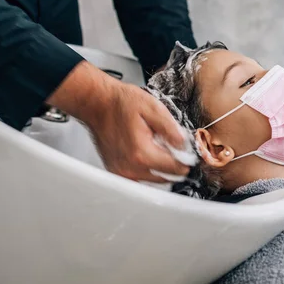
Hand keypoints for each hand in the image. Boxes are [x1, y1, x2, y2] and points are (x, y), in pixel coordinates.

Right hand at [47, 61, 188, 181]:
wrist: (97, 104)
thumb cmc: (121, 103)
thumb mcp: (152, 108)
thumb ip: (171, 128)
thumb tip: (184, 145)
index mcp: (142, 153)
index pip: (176, 168)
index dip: (186, 158)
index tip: (186, 150)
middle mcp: (130, 168)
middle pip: (166, 177)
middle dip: (174, 163)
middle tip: (171, 145)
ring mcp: (122, 172)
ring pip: (154, 180)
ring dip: (161, 168)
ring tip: (157, 147)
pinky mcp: (117, 172)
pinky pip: (141, 179)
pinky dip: (149, 169)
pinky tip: (147, 153)